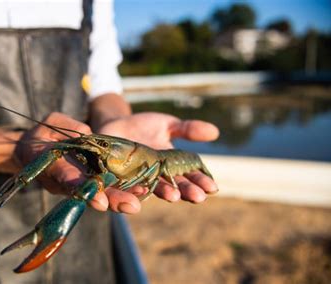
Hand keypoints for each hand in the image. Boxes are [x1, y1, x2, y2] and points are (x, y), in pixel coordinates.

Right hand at [17, 112, 136, 213]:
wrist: (36, 152)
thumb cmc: (43, 136)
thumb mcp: (52, 123)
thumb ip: (68, 127)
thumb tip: (89, 135)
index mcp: (54, 168)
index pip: (69, 180)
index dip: (84, 190)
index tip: (100, 200)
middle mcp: (68, 182)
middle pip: (91, 194)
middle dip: (112, 200)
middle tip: (132, 206)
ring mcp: (80, 184)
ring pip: (102, 195)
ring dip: (122, 199)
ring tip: (142, 200)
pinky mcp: (91, 182)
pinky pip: (108, 188)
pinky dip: (125, 191)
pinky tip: (144, 190)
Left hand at [94, 112, 219, 212]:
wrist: (115, 124)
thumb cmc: (144, 126)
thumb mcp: (168, 124)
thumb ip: (188, 129)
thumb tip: (215, 132)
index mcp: (171, 166)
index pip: (189, 176)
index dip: (201, 181)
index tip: (213, 187)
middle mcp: (156, 176)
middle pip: (174, 186)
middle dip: (186, 191)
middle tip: (198, 196)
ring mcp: (138, 178)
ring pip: (152, 189)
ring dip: (164, 193)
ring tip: (174, 196)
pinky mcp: (119, 177)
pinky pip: (126, 186)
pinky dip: (134, 190)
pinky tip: (142, 191)